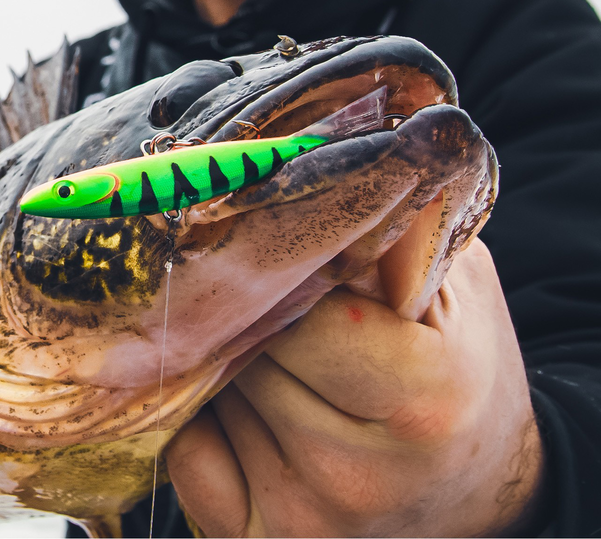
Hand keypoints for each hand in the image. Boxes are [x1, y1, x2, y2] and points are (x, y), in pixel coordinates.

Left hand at [166, 239, 544, 536]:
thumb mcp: (456, 288)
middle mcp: (358, 475)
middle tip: (278, 303)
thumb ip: (400, 229)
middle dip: (252, 314)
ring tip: (278, 358)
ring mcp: (304, 521)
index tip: (295, 261)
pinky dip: (207, 420)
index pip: (299, 310)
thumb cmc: (462, 372)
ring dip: (230, 362)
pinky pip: (187, 452)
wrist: (476, 490)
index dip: (289, 276)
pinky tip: (253, 411)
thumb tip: (335, 161)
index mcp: (420, 398)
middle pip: (247, 351)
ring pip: (212, 394)